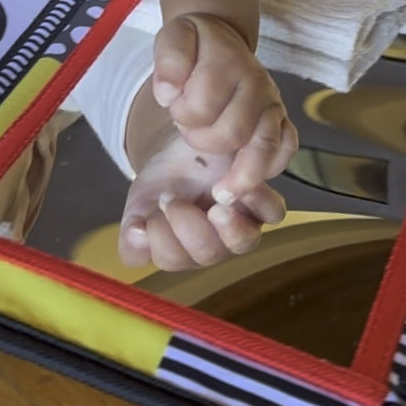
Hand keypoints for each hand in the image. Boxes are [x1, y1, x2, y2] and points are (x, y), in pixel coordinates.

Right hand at [119, 126, 286, 271]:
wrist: (187, 145)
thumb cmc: (163, 180)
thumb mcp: (138, 204)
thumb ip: (133, 232)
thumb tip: (137, 239)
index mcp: (183, 248)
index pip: (173, 259)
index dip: (160, 242)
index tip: (147, 218)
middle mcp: (215, 243)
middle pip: (208, 254)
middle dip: (186, 229)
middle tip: (169, 199)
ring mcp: (242, 224)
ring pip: (243, 242)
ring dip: (229, 229)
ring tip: (215, 207)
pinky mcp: (262, 201)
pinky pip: (272, 213)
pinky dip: (258, 202)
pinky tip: (235, 187)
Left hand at [151, 13, 295, 202]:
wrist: (220, 40)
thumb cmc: (194, 46)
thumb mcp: (173, 37)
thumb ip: (169, 60)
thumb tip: (168, 92)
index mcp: (228, 62)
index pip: (201, 104)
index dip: (181, 113)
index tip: (174, 107)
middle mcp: (258, 84)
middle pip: (232, 132)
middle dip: (202, 140)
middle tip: (188, 131)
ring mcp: (273, 104)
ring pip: (264, 147)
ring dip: (241, 175)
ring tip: (221, 195)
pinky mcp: (281, 120)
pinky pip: (286, 149)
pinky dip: (270, 168)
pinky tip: (246, 183)